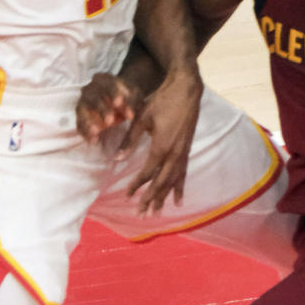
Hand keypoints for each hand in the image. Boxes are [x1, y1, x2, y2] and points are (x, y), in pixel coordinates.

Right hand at [76, 73, 141, 143]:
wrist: (119, 100)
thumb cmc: (127, 96)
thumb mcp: (134, 95)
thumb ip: (132, 103)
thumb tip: (129, 115)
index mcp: (104, 79)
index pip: (108, 85)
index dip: (113, 93)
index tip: (119, 103)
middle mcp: (90, 89)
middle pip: (94, 98)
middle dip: (102, 109)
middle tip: (110, 120)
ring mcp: (83, 102)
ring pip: (82, 111)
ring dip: (88, 121)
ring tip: (95, 131)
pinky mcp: (81, 116)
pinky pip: (80, 124)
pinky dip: (85, 133)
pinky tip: (93, 140)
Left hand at [125, 66, 202, 212]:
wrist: (187, 90)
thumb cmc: (162, 100)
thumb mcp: (141, 118)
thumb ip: (129, 140)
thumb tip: (117, 159)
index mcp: (161, 146)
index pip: (147, 173)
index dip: (137, 185)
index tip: (127, 196)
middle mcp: (174, 154)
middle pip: (161, 182)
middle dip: (150, 199)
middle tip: (142, 215)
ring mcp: (183, 153)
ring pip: (172, 181)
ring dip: (164, 198)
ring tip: (157, 213)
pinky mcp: (187, 150)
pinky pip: (183, 174)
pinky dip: (179, 188)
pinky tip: (178, 201)